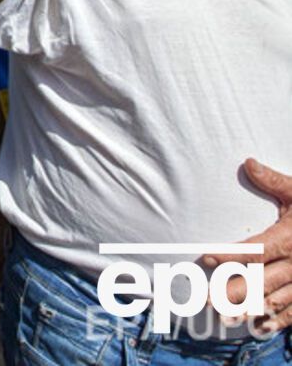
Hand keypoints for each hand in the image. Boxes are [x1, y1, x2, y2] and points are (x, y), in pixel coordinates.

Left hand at [202, 159, 291, 331]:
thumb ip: (274, 181)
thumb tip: (247, 162)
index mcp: (289, 238)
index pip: (255, 249)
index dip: (230, 255)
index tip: (206, 259)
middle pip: (261, 280)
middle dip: (233, 292)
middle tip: (205, 301)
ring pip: (276, 299)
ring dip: (251, 310)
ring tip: (226, 319)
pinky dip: (280, 321)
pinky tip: (260, 327)